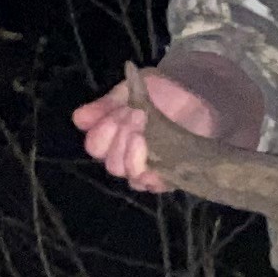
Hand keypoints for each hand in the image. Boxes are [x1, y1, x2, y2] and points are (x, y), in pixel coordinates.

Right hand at [70, 61, 218, 192]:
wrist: (199, 96)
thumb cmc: (162, 92)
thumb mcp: (131, 90)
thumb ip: (107, 104)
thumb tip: (78, 119)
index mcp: (111, 135)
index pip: (95, 146)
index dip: (105, 132)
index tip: (123, 111)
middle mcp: (124, 156)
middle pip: (112, 164)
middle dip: (123, 140)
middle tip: (140, 116)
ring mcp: (146, 168)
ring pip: (130, 177)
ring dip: (136, 157)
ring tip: (147, 135)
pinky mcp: (167, 177)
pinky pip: (153, 186)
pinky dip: (153, 176)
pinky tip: (156, 163)